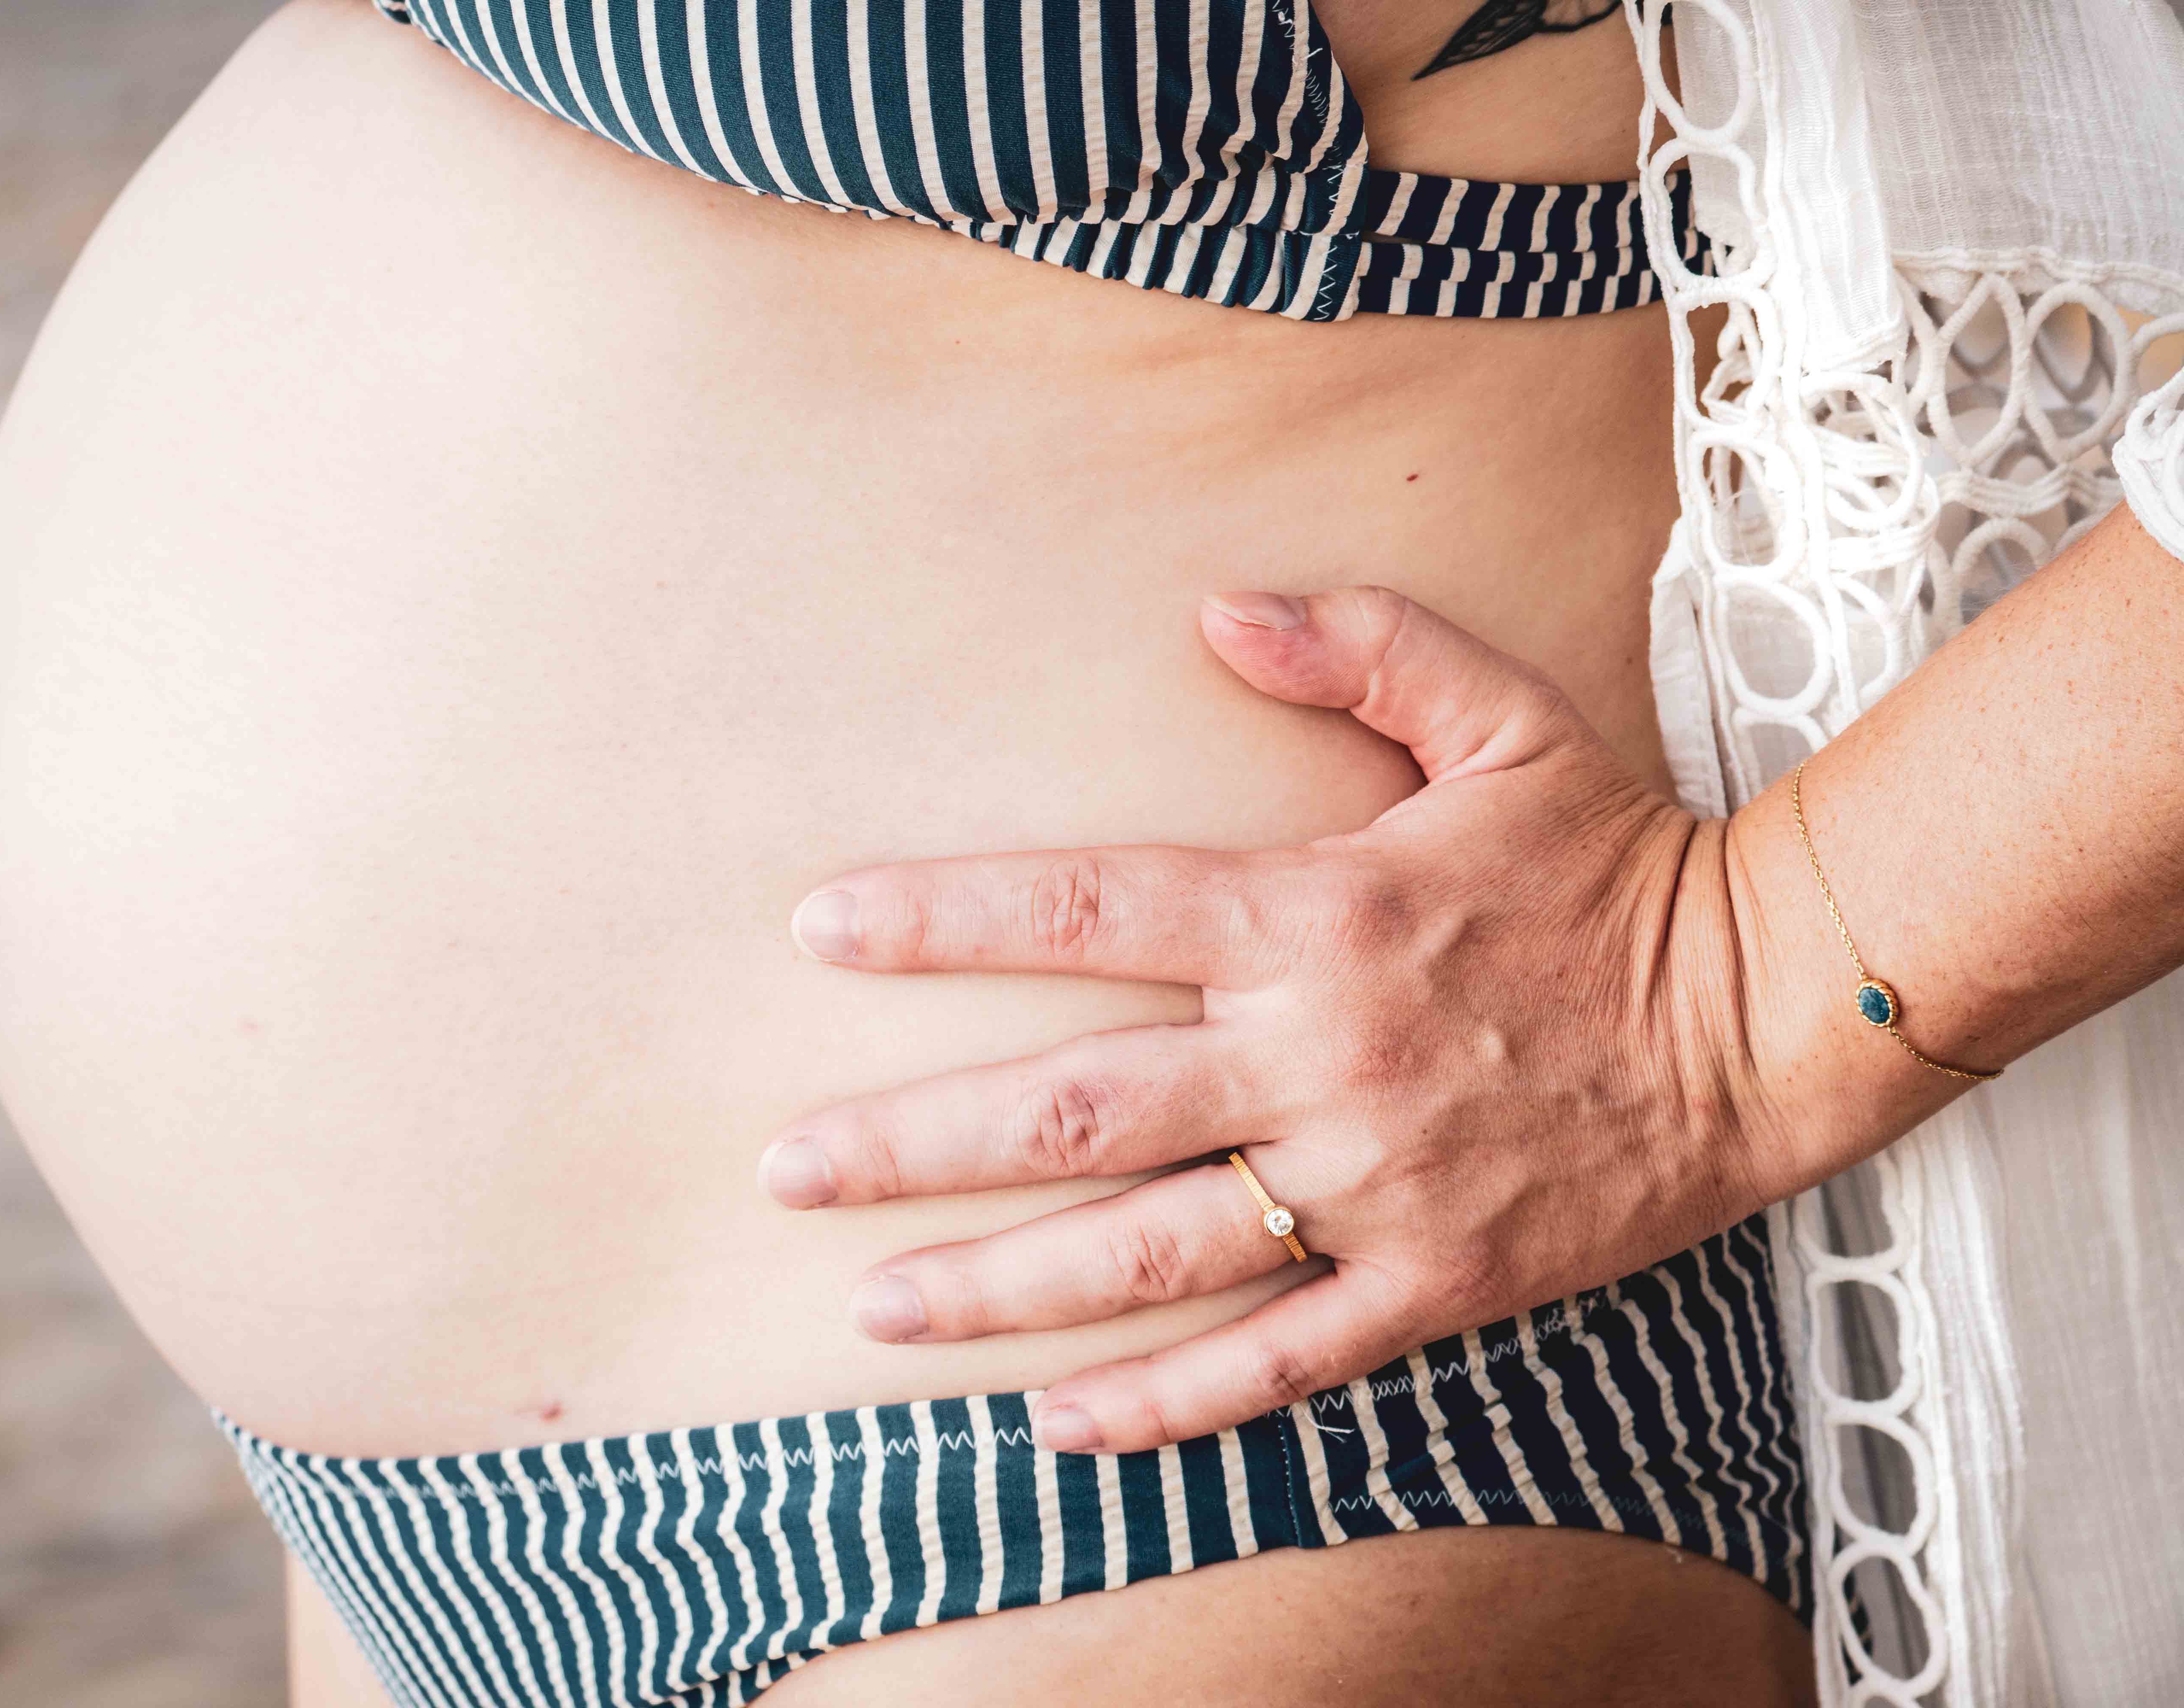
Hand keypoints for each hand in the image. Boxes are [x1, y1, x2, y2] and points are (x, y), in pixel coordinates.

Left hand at [761, 587, 1798, 1454]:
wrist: (1769, 1011)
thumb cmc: (1620, 861)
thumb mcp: (1507, 719)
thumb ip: (1360, 647)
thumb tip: (1216, 605)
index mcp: (1316, 917)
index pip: (1087, 907)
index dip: (942, 919)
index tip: (818, 929)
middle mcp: (1318, 1059)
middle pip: (1072, 1108)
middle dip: (913, 1141)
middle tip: (784, 1169)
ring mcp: (1372, 1184)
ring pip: (1147, 1250)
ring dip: (996, 1286)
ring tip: (870, 1312)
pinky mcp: (1434, 1281)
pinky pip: (1279, 1356)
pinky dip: (1168, 1402)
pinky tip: (1059, 1425)